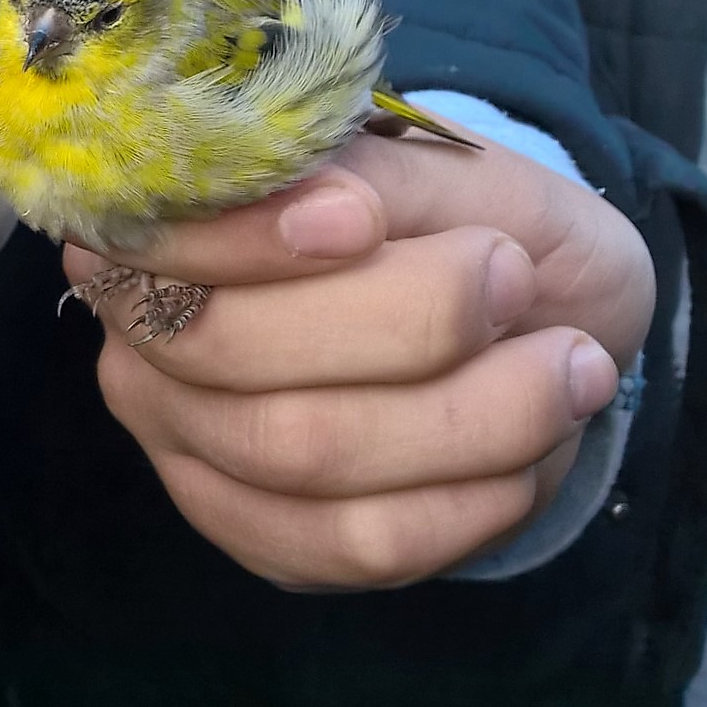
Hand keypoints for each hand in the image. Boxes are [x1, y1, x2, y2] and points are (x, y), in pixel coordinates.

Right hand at [66, 128, 653, 588]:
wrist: (537, 315)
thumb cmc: (468, 221)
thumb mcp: (434, 161)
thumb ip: (367, 172)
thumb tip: (328, 206)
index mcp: (156, 222)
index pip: (154, 240)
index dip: (243, 240)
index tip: (365, 218)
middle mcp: (141, 342)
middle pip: (231, 354)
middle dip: (405, 320)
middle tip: (516, 276)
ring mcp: (190, 449)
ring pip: (306, 455)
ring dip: (470, 416)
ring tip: (566, 366)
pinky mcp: (262, 538)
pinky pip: (360, 544)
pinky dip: (470, 503)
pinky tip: (521, 456)